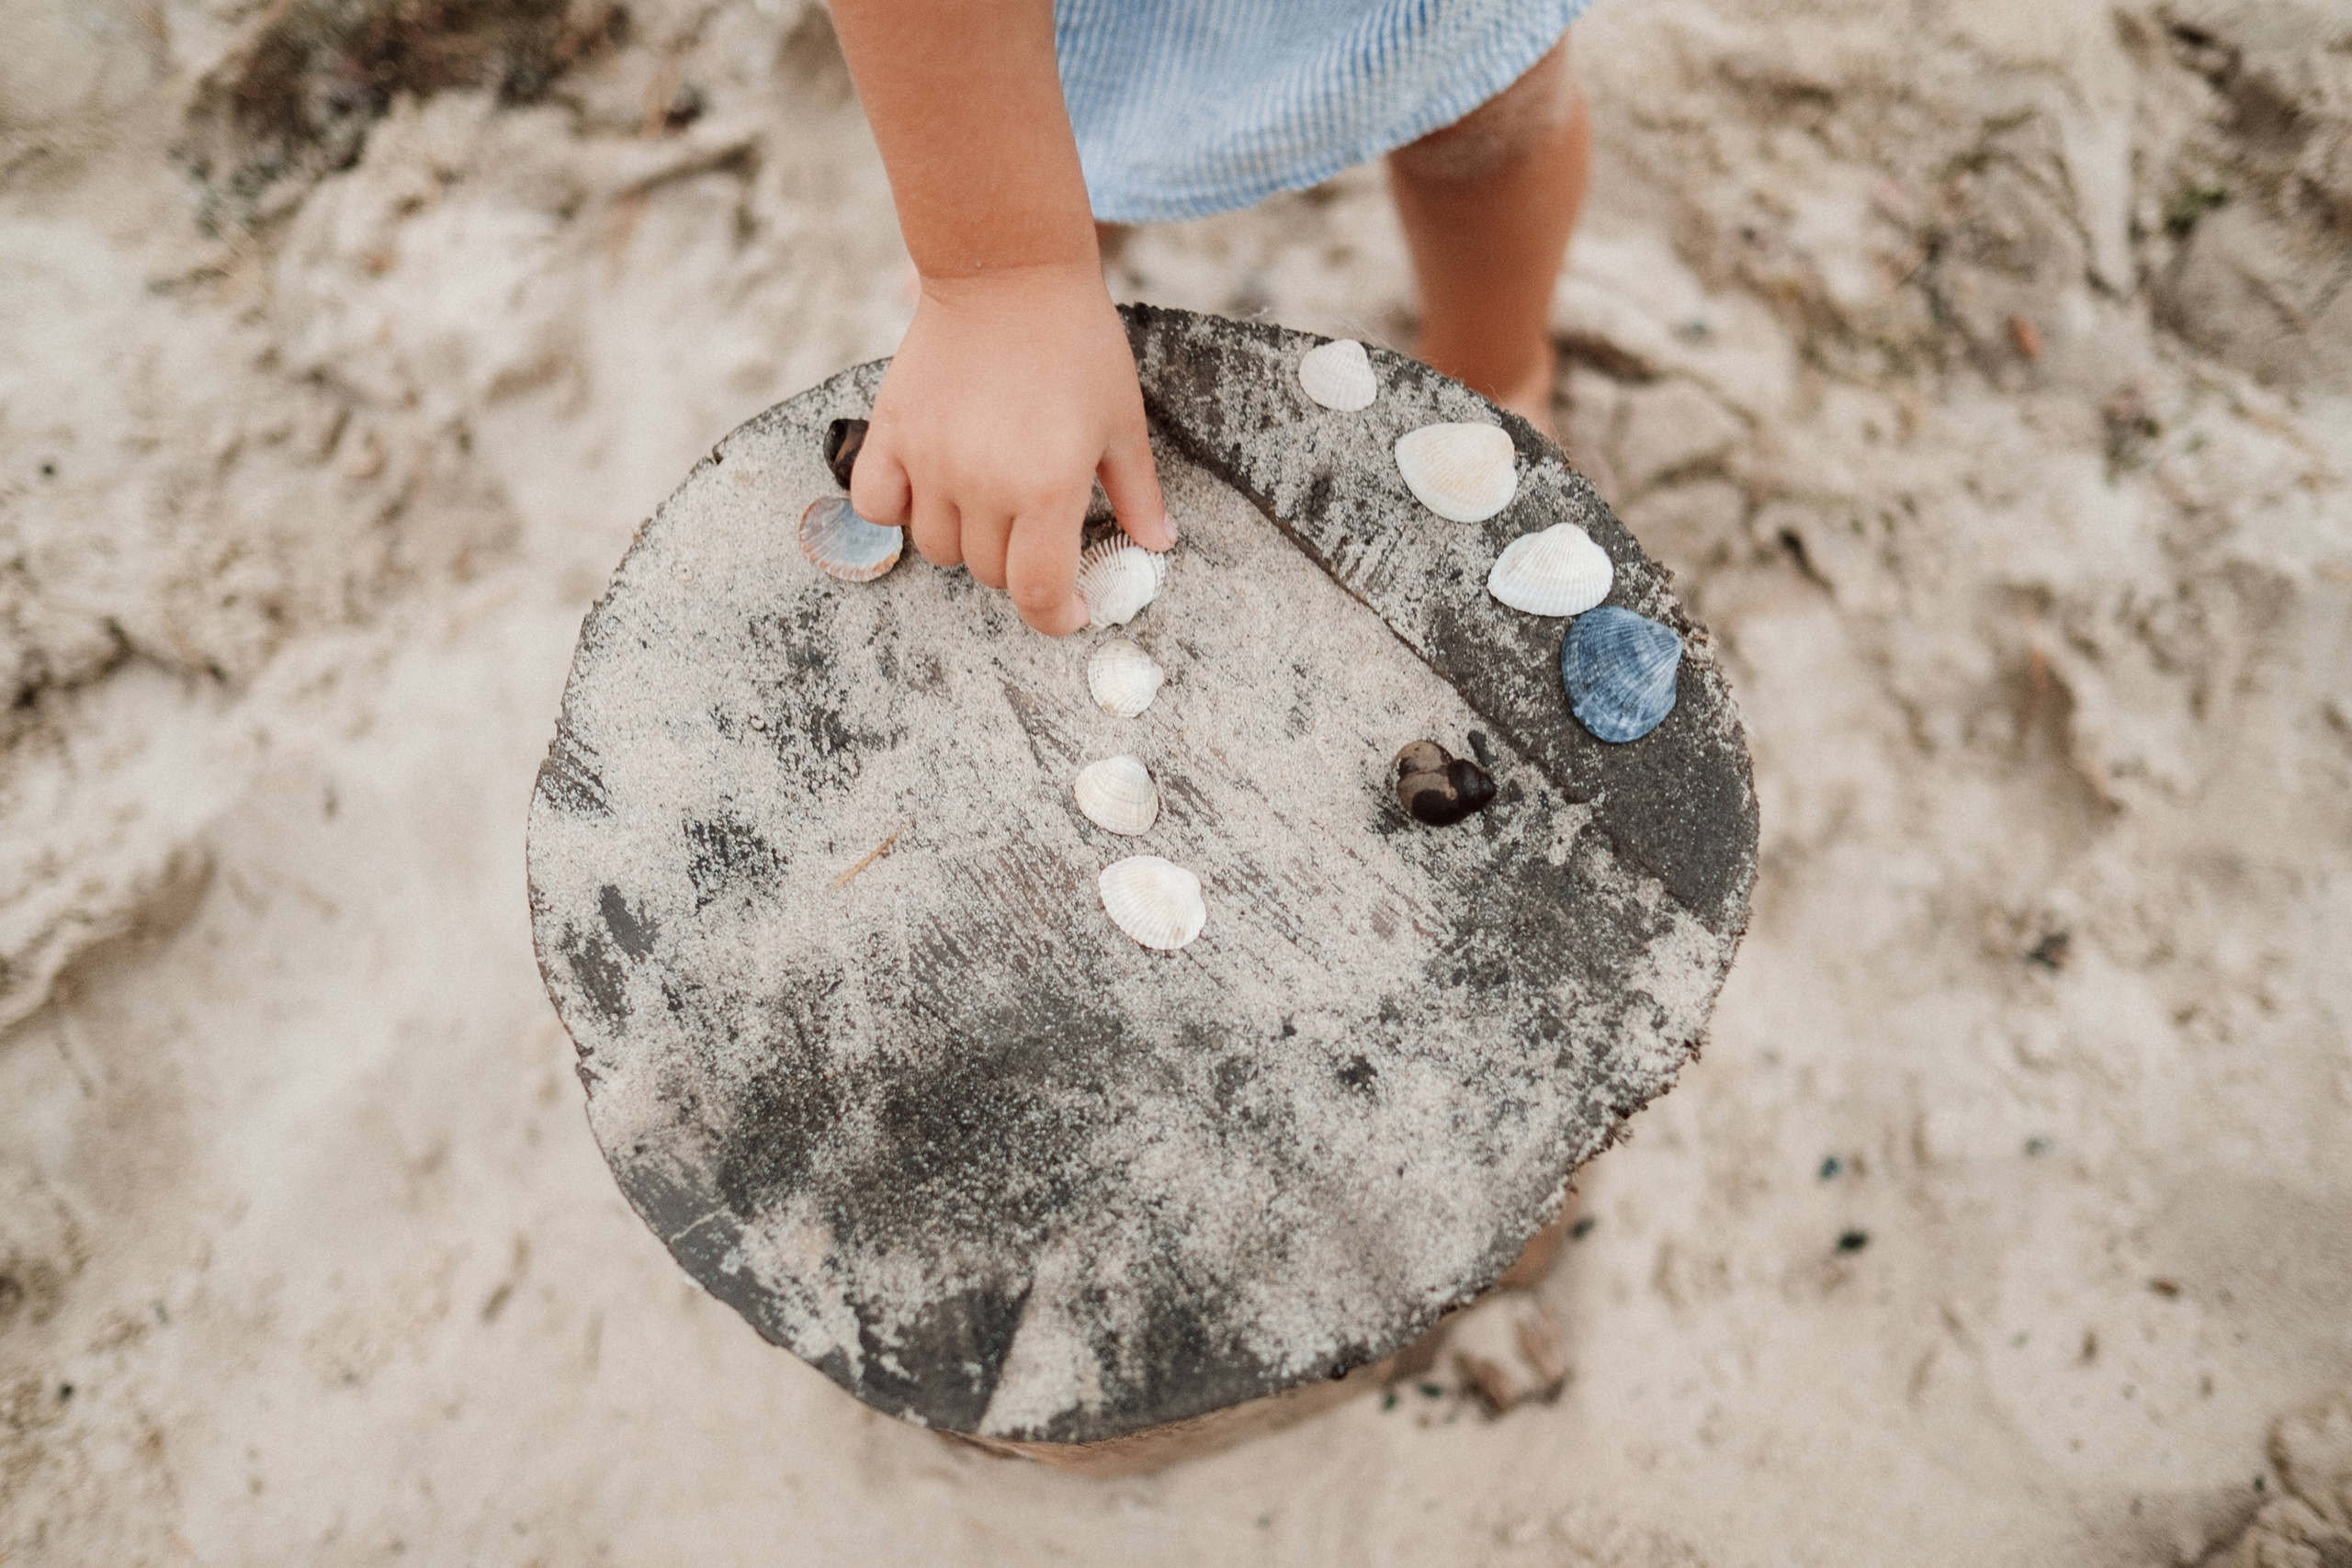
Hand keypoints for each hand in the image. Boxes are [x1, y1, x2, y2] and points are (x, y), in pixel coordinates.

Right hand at [850, 263, 1171, 634]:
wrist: (1008, 270)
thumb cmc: (1077, 343)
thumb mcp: (1122, 422)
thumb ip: (1137, 493)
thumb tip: (1157, 546)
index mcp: (1048, 488)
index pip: (1038, 593)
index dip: (1055, 618)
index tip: (1069, 611)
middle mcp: (984, 485)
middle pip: (989, 573)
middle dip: (1018, 567)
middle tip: (1036, 529)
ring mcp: (931, 461)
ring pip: (936, 548)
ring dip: (965, 542)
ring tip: (988, 502)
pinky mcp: (893, 433)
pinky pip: (878, 506)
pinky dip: (897, 512)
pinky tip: (927, 491)